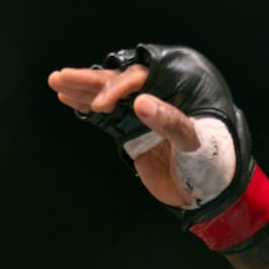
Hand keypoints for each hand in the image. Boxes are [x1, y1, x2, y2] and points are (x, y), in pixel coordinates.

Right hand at [49, 45, 268, 252]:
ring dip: (82, 90)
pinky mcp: (131, 134)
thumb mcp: (195, 141)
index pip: (140, 79)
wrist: (207, 193)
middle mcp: (156, 99)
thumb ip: (170, 121)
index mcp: (175, 93)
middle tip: (61, 75)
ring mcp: (141, 117)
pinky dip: (86, 110)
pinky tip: (68, 100)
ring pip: (107, 98)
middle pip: (118, 82)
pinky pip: (105, 118)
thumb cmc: (211, 163)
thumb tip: (141, 102)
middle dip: (89, 80)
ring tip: (57, 81)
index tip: (100, 105)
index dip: (117, 88)